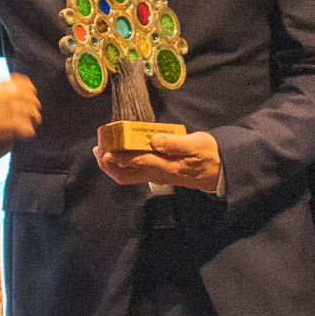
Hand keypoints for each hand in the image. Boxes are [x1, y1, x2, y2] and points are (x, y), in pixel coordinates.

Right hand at [0, 74, 39, 147]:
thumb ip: (2, 91)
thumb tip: (15, 94)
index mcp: (6, 85)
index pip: (28, 86)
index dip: (31, 93)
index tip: (30, 99)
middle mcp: (12, 94)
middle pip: (33, 101)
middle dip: (33, 108)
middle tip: (33, 116)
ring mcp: (14, 109)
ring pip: (34, 115)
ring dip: (32, 120)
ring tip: (29, 125)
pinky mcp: (14, 124)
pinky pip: (29, 129)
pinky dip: (27, 133)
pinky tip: (24, 134)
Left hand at [94, 130, 220, 191]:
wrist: (216, 171)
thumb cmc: (206, 154)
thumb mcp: (195, 144)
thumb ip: (174, 143)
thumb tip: (154, 139)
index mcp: (165, 166)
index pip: (138, 163)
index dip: (120, 158)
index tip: (106, 151)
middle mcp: (156, 174)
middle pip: (126, 175)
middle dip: (108, 164)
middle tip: (98, 148)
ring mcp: (154, 175)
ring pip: (127, 176)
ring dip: (112, 165)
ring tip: (101, 150)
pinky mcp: (155, 174)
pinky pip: (132, 173)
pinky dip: (121, 165)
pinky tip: (117, 153)